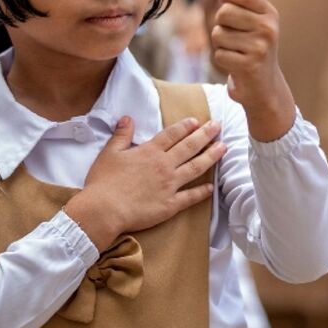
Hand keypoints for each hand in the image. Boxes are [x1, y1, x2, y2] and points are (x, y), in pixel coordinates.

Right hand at [64, 115, 224, 249]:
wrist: (104, 210)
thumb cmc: (103, 182)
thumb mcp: (109, 153)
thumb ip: (121, 135)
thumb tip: (127, 118)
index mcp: (149, 152)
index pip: (172, 135)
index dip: (185, 126)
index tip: (196, 121)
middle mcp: (164, 165)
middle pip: (189, 147)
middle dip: (205, 134)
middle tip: (218, 126)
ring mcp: (169, 185)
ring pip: (196, 168)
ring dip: (211, 156)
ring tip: (224, 148)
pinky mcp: (170, 205)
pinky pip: (190, 197)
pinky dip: (202, 192)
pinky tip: (212, 187)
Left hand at [211, 0, 295, 141]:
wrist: (264, 85)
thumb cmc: (255, 48)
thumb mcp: (255, 23)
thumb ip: (247, 1)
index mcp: (270, 14)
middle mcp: (268, 28)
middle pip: (225, 12)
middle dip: (220, 22)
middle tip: (231, 32)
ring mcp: (260, 47)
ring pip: (219, 34)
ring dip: (220, 44)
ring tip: (234, 50)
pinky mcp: (249, 65)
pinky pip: (219, 54)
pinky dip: (222, 60)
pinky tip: (235, 63)